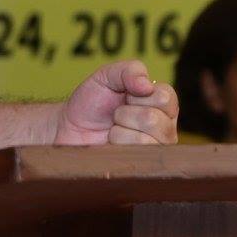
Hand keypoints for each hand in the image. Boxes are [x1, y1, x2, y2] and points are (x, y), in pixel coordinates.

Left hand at [53, 60, 178, 145]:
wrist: (70, 127)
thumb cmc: (92, 101)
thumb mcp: (108, 75)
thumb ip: (130, 70)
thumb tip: (147, 85)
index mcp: (163, 104)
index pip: (166, 97)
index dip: (138, 94)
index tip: (126, 95)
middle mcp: (165, 127)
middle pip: (154, 119)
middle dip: (125, 113)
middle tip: (116, 114)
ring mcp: (156, 149)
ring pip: (146, 139)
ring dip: (120, 129)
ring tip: (114, 128)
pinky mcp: (143, 166)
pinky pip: (135, 153)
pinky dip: (117, 142)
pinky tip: (112, 142)